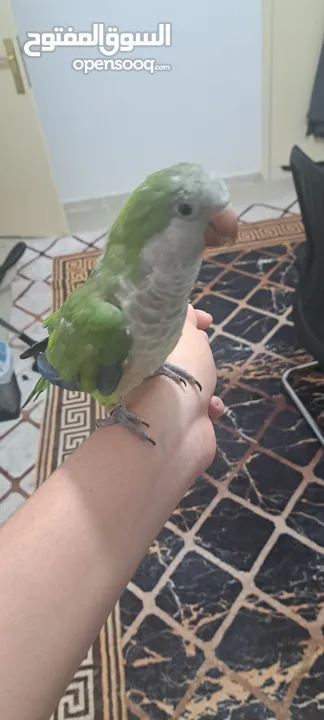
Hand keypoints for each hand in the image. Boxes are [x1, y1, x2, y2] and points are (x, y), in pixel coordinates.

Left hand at [127, 303, 222, 477]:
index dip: (187, 323)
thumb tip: (188, 313)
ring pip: (191, 386)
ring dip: (207, 385)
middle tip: (204, 354)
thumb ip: (185, 316)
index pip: (162, 331)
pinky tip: (211, 410)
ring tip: (208, 388)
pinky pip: (198, 411)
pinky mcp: (174, 426)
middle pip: (179, 358)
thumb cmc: (178, 372)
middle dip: (198, 357)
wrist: (174, 427)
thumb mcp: (184, 330)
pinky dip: (209, 408)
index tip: (207, 321)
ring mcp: (159, 403)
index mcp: (141, 351)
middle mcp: (146, 376)